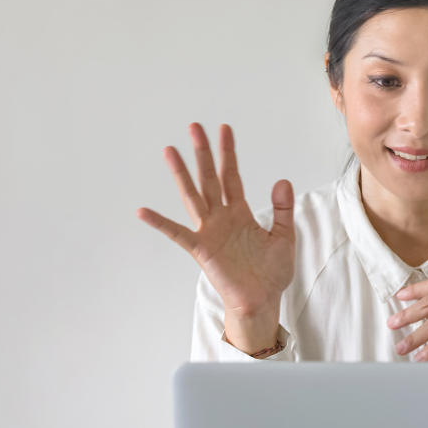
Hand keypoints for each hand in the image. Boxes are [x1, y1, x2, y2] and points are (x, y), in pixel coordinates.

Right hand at [136, 123, 294, 351]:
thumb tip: (282, 181)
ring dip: (181, 174)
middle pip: (209, 178)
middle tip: (194, 126)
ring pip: (193, 196)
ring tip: (170, 151)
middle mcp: (221, 218)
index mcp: (241, 213)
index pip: (232, 176)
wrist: (262, 301)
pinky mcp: (201, 250)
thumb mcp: (284, 237)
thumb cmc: (271, 273)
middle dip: (203, 153)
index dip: (228, 153)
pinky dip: (160, 223)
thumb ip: (282, 209)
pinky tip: (143, 211)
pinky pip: (177, 234)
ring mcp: (209, 232)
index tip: (224, 129)